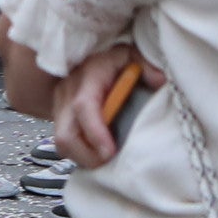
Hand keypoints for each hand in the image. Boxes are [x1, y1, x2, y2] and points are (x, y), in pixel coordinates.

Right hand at [49, 44, 145, 167]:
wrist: (86, 57)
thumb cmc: (112, 59)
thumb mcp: (131, 56)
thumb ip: (146, 66)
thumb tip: (158, 80)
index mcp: (89, 76)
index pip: (84, 106)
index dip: (95, 132)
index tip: (111, 152)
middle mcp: (68, 92)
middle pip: (65, 134)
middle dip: (87, 156)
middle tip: (110, 161)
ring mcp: (60, 106)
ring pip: (62, 144)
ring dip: (83, 157)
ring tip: (105, 159)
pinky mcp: (58, 118)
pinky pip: (64, 144)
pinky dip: (80, 154)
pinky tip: (97, 153)